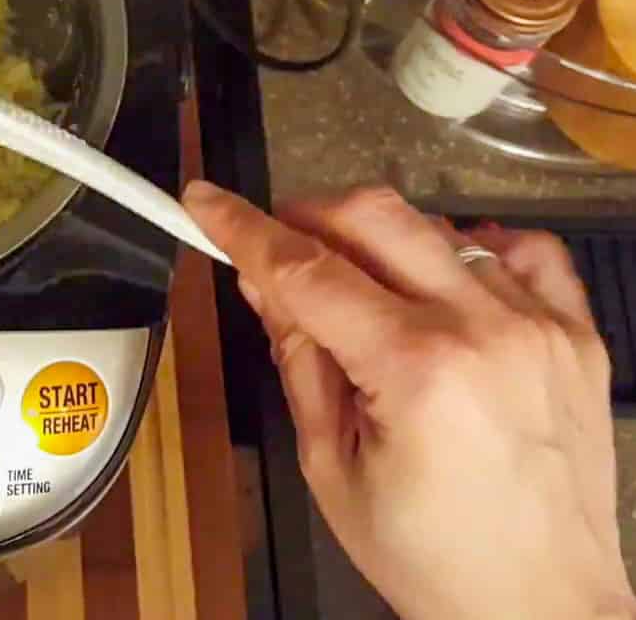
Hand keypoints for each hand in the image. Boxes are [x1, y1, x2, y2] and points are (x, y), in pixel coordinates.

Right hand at [184, 181, 633, 619]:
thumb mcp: (331, 466)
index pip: (306, 270)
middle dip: (307, 217)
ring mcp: (540, 327)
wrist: (542, 608)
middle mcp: (486, 330)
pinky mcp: (577, 336)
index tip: (205, 204)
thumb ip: (298, 359)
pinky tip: (444, 281)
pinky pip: (525, 251)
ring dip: (382, 244)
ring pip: (439, 227)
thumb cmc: (435, 557)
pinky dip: (473, 248)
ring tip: (364, 297)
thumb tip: (263, 283)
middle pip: (373, 217)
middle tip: (278, 248)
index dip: (242, 227)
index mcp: (416, 370)